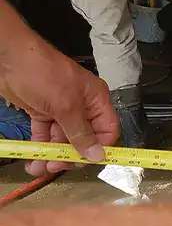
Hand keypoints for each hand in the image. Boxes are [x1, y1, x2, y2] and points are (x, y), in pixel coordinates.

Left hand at [0, 0, 119, 174]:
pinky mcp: (43, 112)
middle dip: (71, 154)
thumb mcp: (65, 106)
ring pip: (63, 139)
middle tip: (56, 166)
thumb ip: (81, 133)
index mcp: (96, 100)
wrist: (9, 57)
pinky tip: (33, 160)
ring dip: (52, 155)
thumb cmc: (44, 75)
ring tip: (39, 168)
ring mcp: (62, 110)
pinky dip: (40, 147)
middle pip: (84, 138)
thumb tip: (97, 156)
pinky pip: (46, 135)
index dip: (99, 147)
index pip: (107, 130)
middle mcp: (83, 107)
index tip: (84, 162)